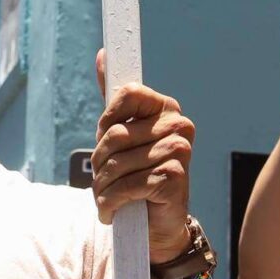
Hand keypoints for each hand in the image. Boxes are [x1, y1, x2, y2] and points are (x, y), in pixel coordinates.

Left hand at [91, 60, 196, 259]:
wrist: (157, 224)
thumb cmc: (137, 175)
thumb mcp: (122, 135)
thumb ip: (113, 99)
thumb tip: (103, 54)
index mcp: (166, 108)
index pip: (127, 94)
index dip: (106, 122)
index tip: (105, 142)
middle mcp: (179, 125)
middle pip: (115, 135)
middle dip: (99, 163)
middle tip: (103, 180)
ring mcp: (179, 150)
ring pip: (117, 163)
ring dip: (102, 187)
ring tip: (106, 198)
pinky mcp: (175, 178)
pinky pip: (126, 185)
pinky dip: (110, 202)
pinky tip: (112, 211)